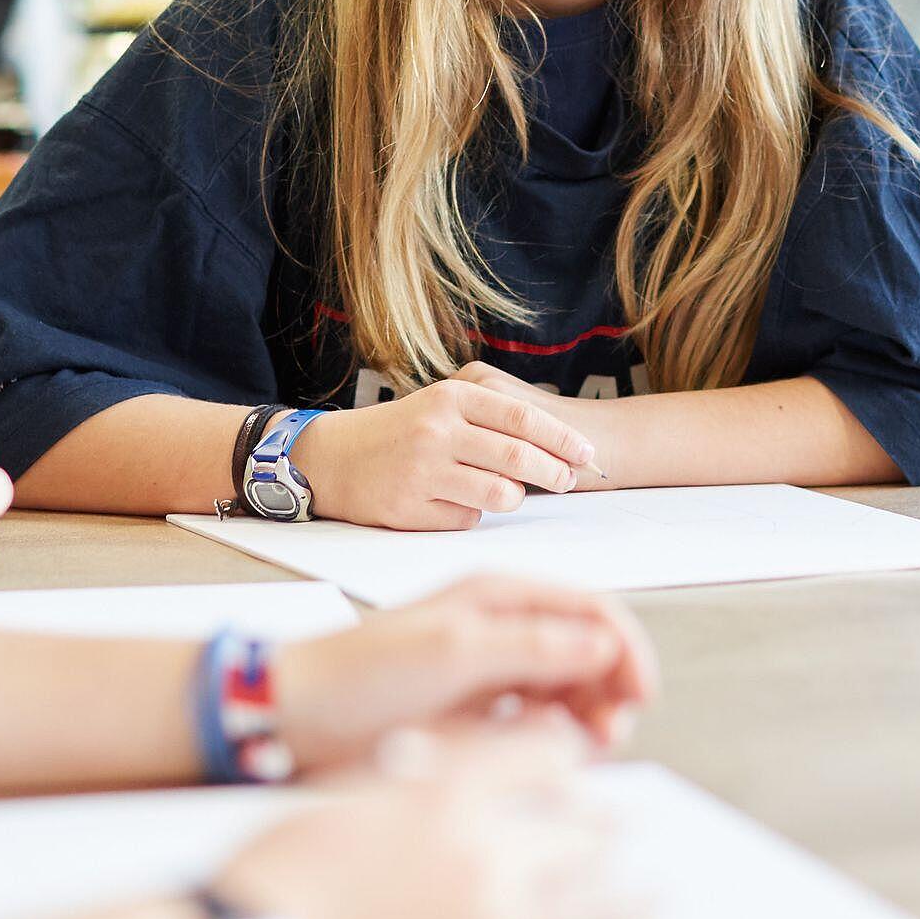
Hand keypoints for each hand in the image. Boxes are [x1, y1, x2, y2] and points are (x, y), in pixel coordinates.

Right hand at [211, 720, 656, 918]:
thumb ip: (423, 767)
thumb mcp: (350, 791)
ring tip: (651, 894)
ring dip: (631, 897)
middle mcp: (484, 857)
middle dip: (606, 827)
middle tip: (624, 831)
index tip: (576, 768)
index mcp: (446, 795)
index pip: (545, 754)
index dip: (568, 758)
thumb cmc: (279, 876)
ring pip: (596, 905)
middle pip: (581, 828)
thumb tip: (474, 753)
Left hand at [274, 575, 658, 770]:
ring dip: (588, 714)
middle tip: (614, 733)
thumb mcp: (453, 654)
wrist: (295, 713)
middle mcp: (500, 625)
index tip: (640, 695)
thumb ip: (531, 648)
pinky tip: (553, 755)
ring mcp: (488, 666)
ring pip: (566, 687)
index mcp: (498, 595)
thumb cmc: (361, 674)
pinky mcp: (474, 707)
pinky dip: (556, 734)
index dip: (625, 649)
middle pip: (587, 650)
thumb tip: (603, 647)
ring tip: (590, 748)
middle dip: (611, 687)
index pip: (591, 609)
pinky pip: (535, 717)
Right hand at [290, 378, 597, 529]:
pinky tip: (456, 503)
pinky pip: (466, 520)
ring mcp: (422, 471)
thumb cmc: (399, 431)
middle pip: (519, 458)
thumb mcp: (441, 406)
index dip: (563, 437)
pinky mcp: (409, 508)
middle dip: (555, 473)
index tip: (588, 452)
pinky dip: (472, 515)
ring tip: (509, 493)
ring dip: (514, 498)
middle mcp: (437, 431)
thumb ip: (490, 417)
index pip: (523, 418)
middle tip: (570, 481)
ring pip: (499, 495)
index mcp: (451, 398)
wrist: (331, 457)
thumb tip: (555, 442)